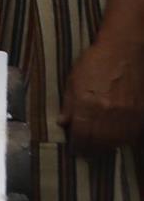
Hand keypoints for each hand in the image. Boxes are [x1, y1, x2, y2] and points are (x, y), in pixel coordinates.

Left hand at [61, 36, 143, 151]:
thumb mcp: (74, 80)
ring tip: (100, 146)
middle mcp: (108, 113)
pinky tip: (116, 138)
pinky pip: (132, 134)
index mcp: (88, 104)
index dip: (78, 145)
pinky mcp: (141, 112)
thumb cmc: (95, 62)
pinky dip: (123, 140)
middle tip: (87, 151)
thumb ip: (69, 104)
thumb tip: (63, 123)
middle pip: (100, 143)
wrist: (124, 49)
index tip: (75, 149)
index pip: (82, 136)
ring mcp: (127, 114)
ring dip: (107, 146)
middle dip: (92, 149)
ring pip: (117, 142)